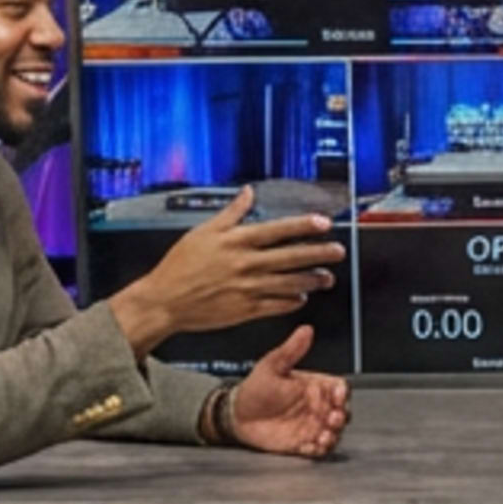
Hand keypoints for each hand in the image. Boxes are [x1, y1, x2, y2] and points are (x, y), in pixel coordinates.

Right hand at [105, 186, 342, 353]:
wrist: (164, 300)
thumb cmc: (180, 265)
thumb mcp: (203, 231)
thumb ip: (231, 213)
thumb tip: (248, 193)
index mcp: (236, 242)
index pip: (278, 231)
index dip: (303, 226)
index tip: (324, 223)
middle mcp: (245, 264)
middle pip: (290, 257)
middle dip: (319, 254)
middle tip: (338, 251)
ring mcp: (247, 289)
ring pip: (288, 283)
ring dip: (311, 280)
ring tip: (327, 277)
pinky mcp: (245, 310)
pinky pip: (276, 305)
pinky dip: (292, 301)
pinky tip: (302, 298)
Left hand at [222, 326, 350, 459]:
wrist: (237, 414)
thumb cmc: (256, 388)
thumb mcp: (273, 365)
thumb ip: (292, 350)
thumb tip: (306, 329)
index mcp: (315, 387)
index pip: (338, 389)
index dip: (342, 392)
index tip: (337, 394)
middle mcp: (317, 408)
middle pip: (341, 412)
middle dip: (341, 416)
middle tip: (333, 417)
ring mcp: (311, 427)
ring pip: (333, 433)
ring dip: (333, 435)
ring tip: (324, 436)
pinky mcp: (302, 444)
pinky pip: (317, 450)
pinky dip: (319, 449)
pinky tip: (314, 446)